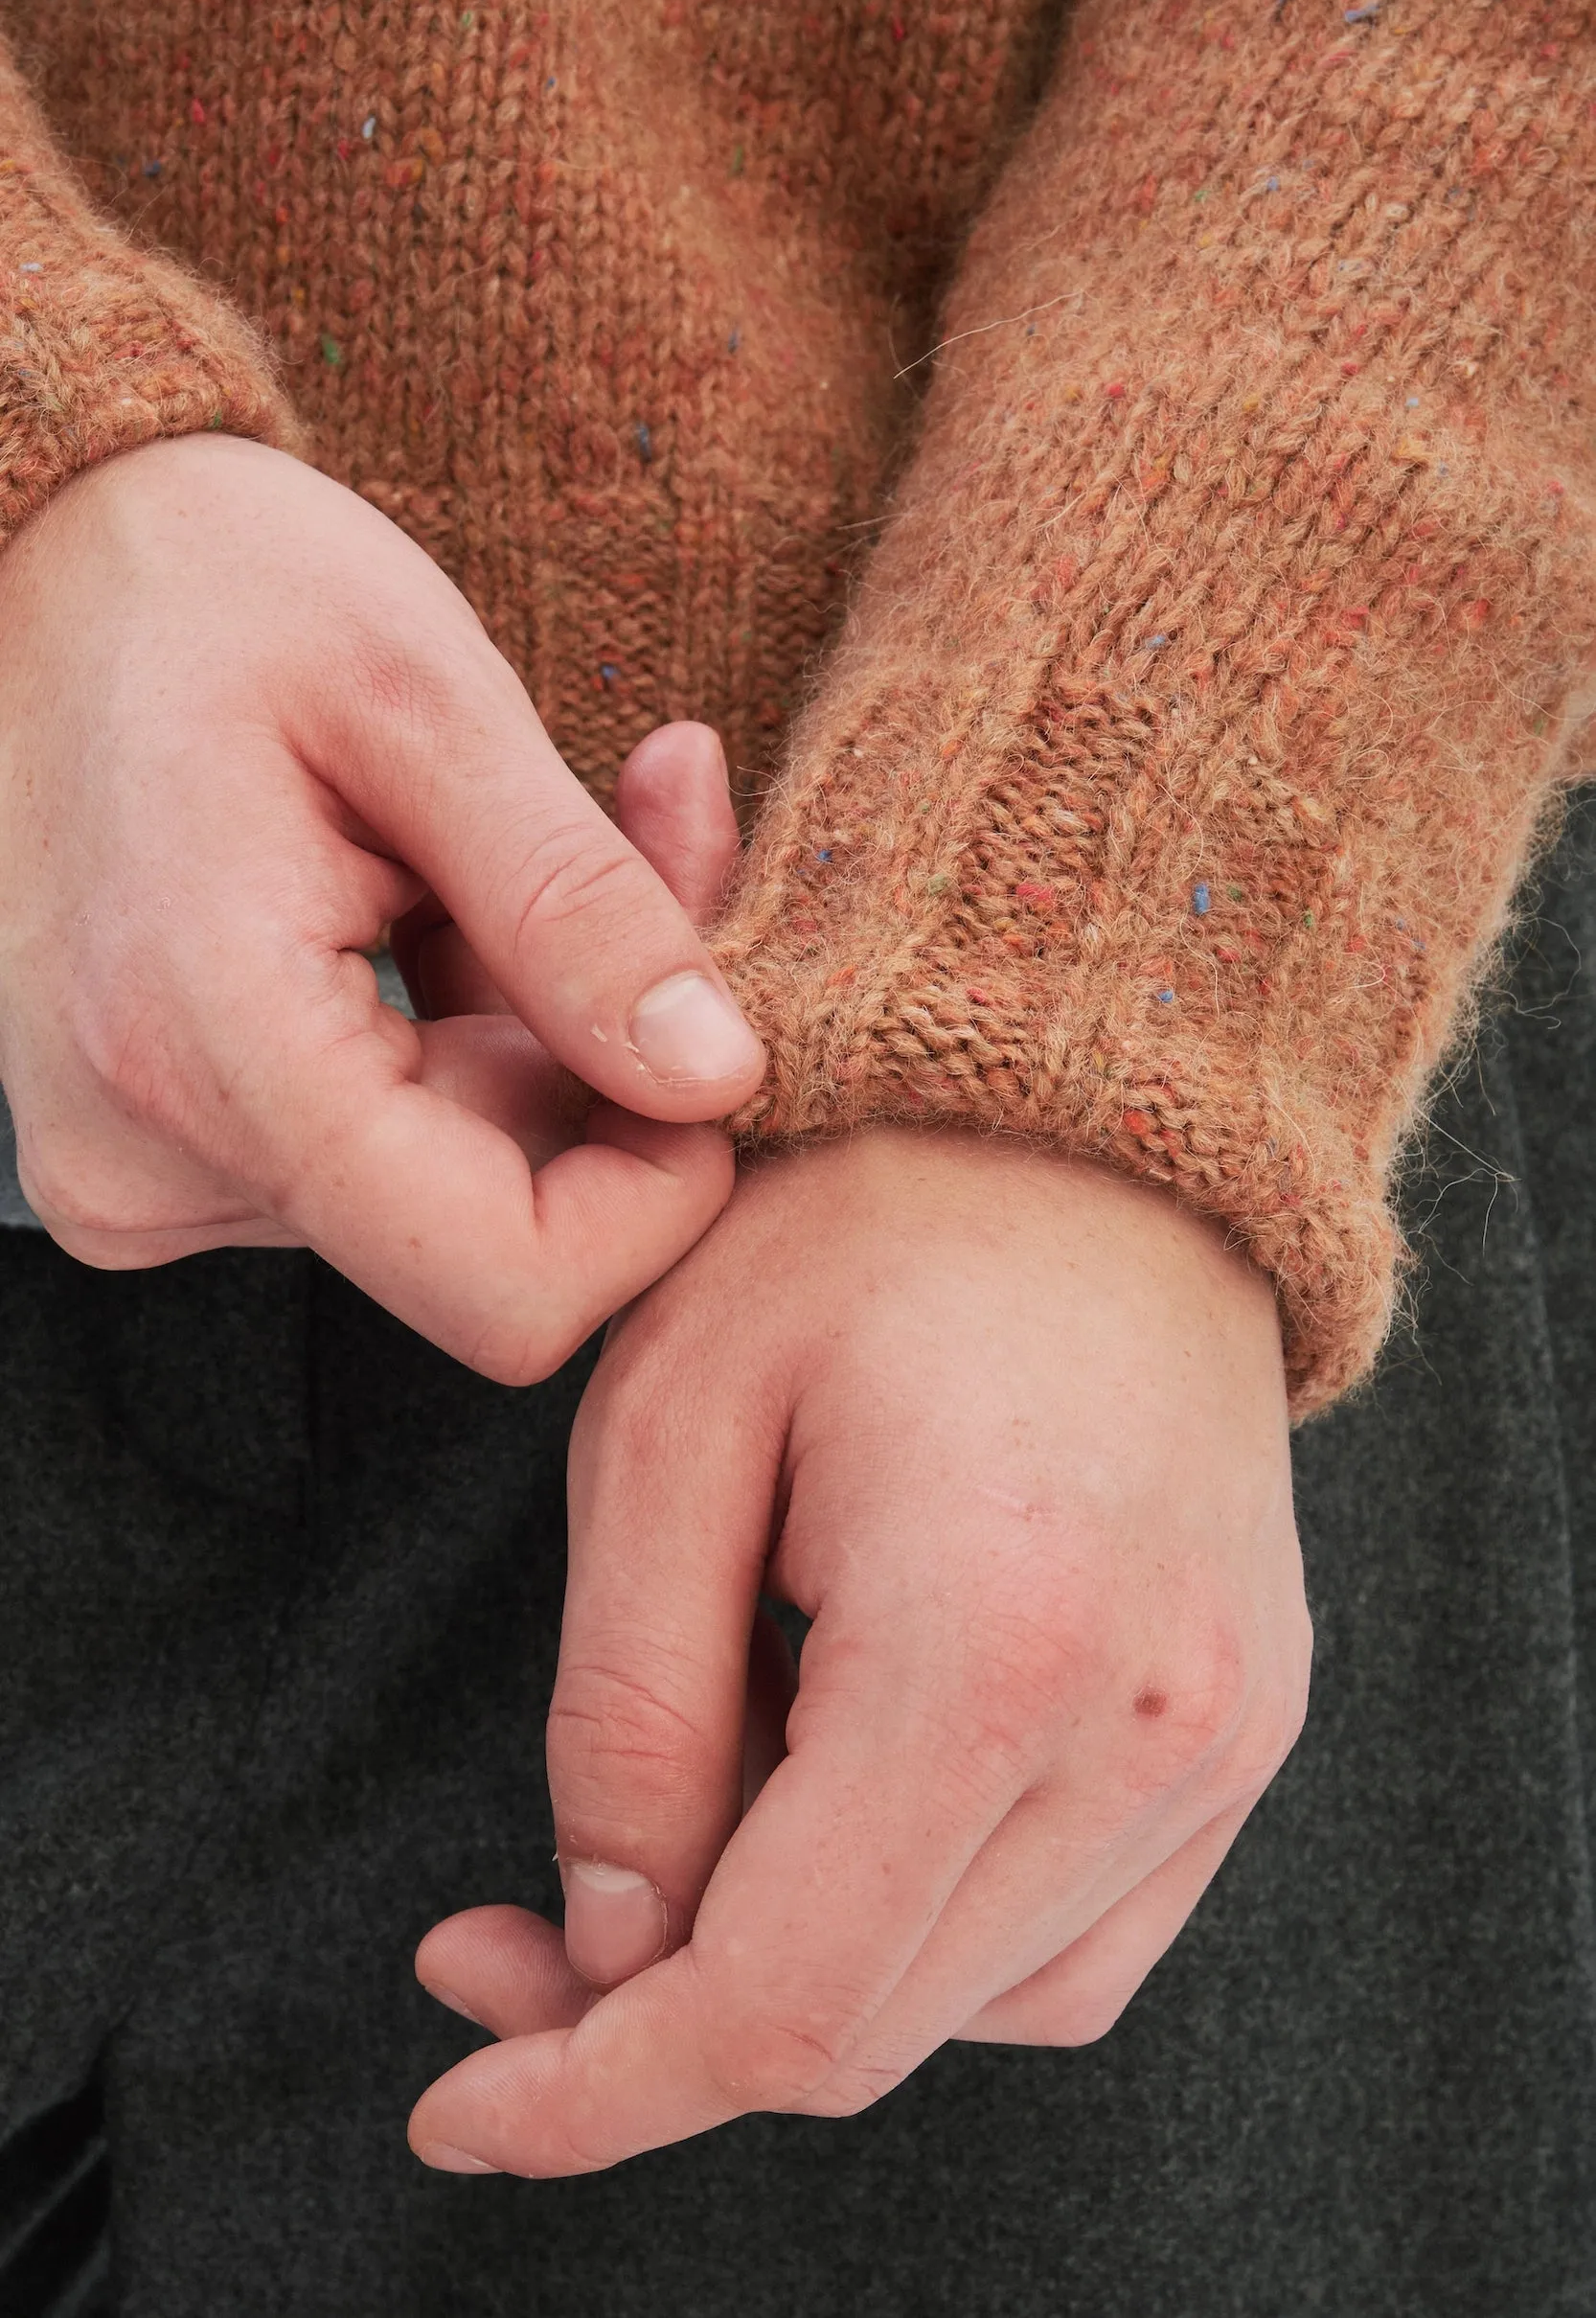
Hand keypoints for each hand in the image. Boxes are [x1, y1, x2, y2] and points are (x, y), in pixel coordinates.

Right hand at [0, 435, 763, 1377]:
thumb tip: (719, 1078)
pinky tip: (423, 895)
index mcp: (207, 1046)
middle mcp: (150, 1157)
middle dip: (600, 1065)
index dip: (656, 1197)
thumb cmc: (209, 583)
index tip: (706, 1041)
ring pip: (444, 1187)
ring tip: (485, 850)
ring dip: (524, 1033)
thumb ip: (577, 907)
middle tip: (633, 845)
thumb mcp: (426, 698)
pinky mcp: (155, 1147)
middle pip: (490, 1229)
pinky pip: (376, 1151)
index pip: (504, 1286)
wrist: (30, 557)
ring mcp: (140, 1166)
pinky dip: (449, 1036)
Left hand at [408, 1129, 1306, 2172]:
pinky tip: (838, 1817)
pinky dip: (926, 1939)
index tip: (462, 2104)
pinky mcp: (1245, 1729)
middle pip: (868, 2029)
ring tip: (685, 1830)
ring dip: (794, 1976)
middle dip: (658, 2032)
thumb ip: (624, 1710)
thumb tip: (610, 1943)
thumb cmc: (867, 1226)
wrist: (1098, 1125)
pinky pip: (1073, 1944)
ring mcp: (1225, 1741)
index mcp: (997, 1643)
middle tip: (506, 1943)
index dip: (597, 2090)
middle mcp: (1154, 1729)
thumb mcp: (667, 1423)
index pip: (782, 2001)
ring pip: (967, 2009)